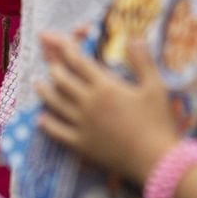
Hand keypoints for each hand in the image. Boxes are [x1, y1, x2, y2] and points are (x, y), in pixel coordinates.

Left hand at [36, 31, 181, 185]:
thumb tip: (135, 37)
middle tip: (51, 64)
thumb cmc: (158, 122)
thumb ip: (143, 62)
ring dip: (44, 91)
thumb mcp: (156, 88)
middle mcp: (88, 102)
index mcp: (106, 87)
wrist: (157, 160)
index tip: (58, 42)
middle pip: (62, 80)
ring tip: (38, 84)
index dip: (66, 50)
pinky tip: (41, 119)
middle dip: (54, 68)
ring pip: (54, 103)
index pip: (79, 62)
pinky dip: (46, 123)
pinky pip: (56, 131)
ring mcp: (81, 124)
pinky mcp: (80, 144)